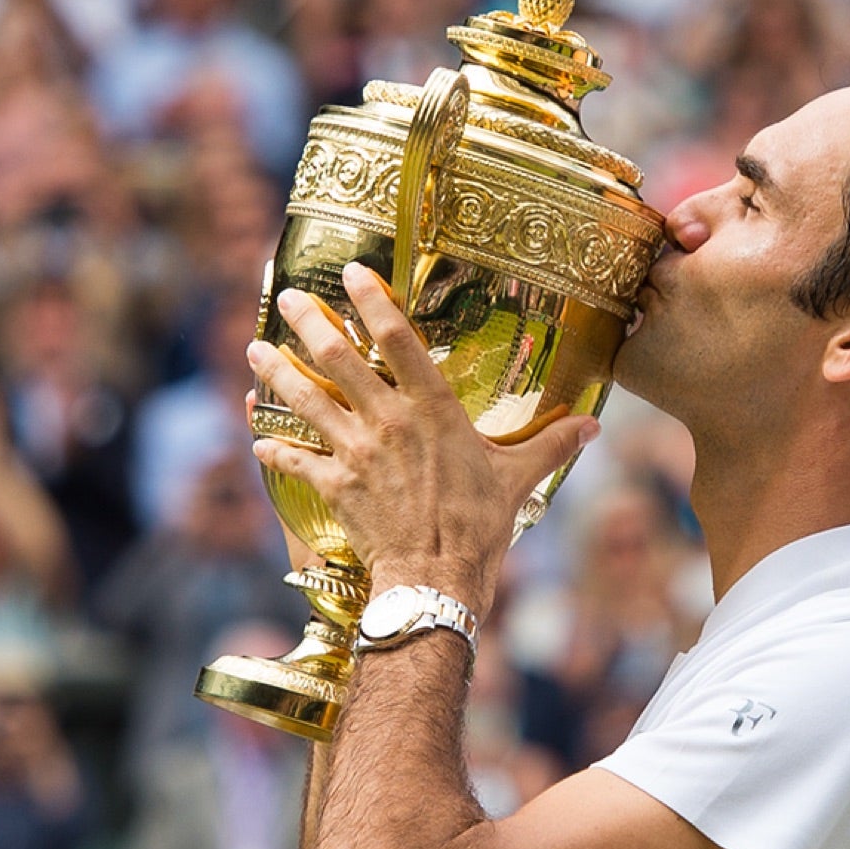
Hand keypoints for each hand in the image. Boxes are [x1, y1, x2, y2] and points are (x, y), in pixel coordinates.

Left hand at [246, 263, 598, 606]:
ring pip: (306, 399)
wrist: (437, 577)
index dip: (375, 300)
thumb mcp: (519, 480)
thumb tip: (594, 427)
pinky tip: (258, 440)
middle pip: (339, 358)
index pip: (401, 340)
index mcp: (434, 411)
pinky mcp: (336, 486)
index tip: (353, 271)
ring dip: (277, 372)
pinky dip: (275, 450)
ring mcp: (357, 452)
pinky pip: (296, 461)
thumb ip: (552, 445)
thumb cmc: (480, 527)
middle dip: (308, 323)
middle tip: (287, 299)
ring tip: (256, 349)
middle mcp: (389, 422)